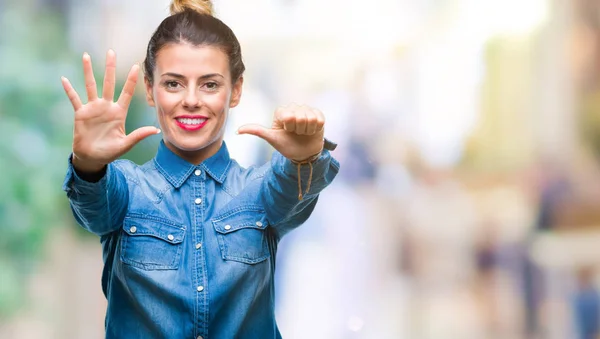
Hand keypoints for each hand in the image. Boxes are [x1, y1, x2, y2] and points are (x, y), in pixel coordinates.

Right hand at [61, 50, 159, 172]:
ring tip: (86, 56)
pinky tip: (64, 79)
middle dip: (110, 68)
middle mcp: (106, 107)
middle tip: (111, 51)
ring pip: (91, 86)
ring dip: (88, 71)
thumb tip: (155, 130)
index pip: (126, 93)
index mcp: (119, 113)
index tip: (136, 66)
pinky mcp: (81, 113)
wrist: (92, 158)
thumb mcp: (126, 144)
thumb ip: (138, 135)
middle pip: (108, 83)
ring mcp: (93, 109)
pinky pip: (74, 99)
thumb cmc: (110, 152)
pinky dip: (69, 90)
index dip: (131, 80)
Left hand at [237, 104, 324, 161]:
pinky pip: (318, 119)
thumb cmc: (287, 145)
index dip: (289, 127)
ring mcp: (307, 110)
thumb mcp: (272, 139)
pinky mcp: (318, 114)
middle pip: (299, 116)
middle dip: (298, 129)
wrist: (303, 154)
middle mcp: (294, 108)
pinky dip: (315, 128)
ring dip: (307, 129)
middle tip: (296, 133)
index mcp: (282, 111)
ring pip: (309, 118)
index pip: (288, 116)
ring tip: (304, 132)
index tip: (287, 131)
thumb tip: (237, 130)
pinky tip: (312, 131)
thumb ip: (257, 131)